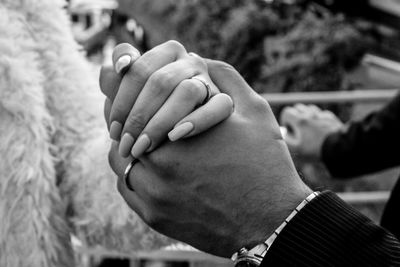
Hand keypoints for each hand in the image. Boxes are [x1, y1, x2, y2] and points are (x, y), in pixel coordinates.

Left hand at [100, 41, 232, 157]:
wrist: (205, 147)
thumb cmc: (167, 117)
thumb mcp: (143, 101)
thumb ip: (121, 85)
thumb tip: (106, 71)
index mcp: (167, 54)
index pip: (139, 69)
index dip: (121, 99)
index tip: (113, 130)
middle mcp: (190, 62)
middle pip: (159, 82)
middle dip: (138, 117)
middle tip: (125, 147)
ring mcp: (210, 80)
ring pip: (186, 92)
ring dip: (160, 122)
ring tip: (144, 149)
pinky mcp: (227, 102)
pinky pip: (218, 107)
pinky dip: (196, 120)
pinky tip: (176, 136)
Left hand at [107, 59, 311, 256]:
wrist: (271, 221)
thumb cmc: (265, 164)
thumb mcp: (253, 110)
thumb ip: (224, 77)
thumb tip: (197, 58)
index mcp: (178, 131)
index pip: (134, 100)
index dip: (129, 90)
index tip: (134, 88)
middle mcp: (158, 165)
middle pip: (123, 130)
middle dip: (126, 118)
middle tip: (136, 112)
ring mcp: (153, 196)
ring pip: (121, 161)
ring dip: (127, 147)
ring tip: (144, 139)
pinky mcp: (154, 218)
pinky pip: (128, 189)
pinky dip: (132, 174)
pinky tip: (150, 167)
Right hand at [280, 104, 343, 157]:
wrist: (339, 148)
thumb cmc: (316, 149)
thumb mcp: (297, 149)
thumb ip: (286, 139)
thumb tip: (282, 133)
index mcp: (300, 120)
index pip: (287, 112)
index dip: (286, 121)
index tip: (290, 130)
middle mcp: (310, 114)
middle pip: (298, 107)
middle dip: (295, 116)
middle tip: (298, 129)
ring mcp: (321, 115)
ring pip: (310, 109)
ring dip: (307, 116)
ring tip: (309, 128)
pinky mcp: (331, 117)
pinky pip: (321, 114)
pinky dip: (318, 119)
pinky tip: (320, 129)